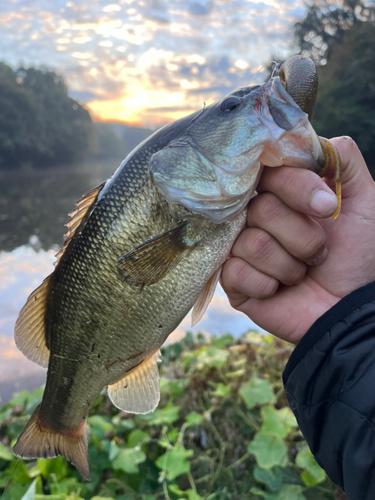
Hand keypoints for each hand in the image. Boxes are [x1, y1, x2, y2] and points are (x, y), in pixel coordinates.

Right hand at [221, 137, 374, 342]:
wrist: (352, 310)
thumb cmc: (360, 257)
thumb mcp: (365, 203)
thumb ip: (344, 161)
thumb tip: (311, 138)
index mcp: (283, 195)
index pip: (270, 172)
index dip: (297, 188)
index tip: (328, 209)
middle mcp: (257, 216)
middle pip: (260, 207)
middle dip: (301, 236)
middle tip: (320, 252)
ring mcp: (241, 248)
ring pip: (251, 242)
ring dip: (289, 263)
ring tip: (302, 273)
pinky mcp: (233, 280)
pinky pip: (236, 271)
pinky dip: (268, 284)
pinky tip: (280, 290)